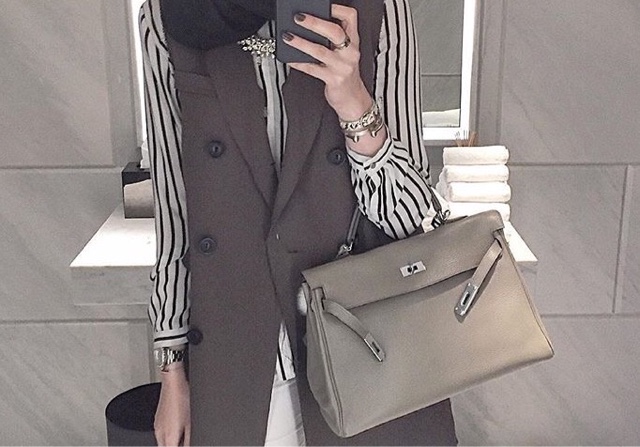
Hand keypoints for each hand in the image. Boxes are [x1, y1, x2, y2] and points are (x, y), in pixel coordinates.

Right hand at [154, 367, 190, 445]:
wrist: (173, 383)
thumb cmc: (182, 398)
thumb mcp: (190, 421)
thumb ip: (189, 438)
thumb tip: (189, 444)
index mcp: (169, 436)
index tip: (185, 443)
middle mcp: (160, 434)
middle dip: (175, 445)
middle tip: (184, 441)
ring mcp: (157, 427)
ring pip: (162, 442)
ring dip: (171, 441)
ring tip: (182, 433)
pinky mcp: (157, 420)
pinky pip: (161, 433)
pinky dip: (168, 433)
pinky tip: (177, 425)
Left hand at [284, 5, 371, 121]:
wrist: (352, 99)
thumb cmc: (344, 73)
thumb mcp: (344, 54)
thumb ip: (332, 40)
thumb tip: (306, 25)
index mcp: (353, 41)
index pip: (350, 17)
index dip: (337, 8)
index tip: (322, 4)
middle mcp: (350, 52)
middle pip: (335, 32)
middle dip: (315, 22)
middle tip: (298, 17)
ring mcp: (343, 67)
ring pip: (320, 51)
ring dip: (301, 42)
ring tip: (287, 36)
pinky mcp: (334, 80)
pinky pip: (312, 69)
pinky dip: (299, 63)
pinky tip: (289, 58)